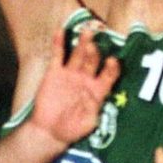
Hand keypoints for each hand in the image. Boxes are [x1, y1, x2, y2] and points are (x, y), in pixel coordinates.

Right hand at [29, 29, 119, 144]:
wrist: (49, 131)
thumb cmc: (72, 129)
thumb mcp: (87, 123)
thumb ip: (92, 110)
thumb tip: (91, 94)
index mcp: (98, 90)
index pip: (108, 75)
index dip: (111, 68)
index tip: (112, 61)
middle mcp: (86, 78)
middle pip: (93, 60)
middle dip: (95, 50)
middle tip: (96, 39)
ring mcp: (70, 74)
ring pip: (78, 54)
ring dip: (83, 42)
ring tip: (86, 31)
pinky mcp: (54, 73)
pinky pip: (58, 55)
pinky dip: (59, 44)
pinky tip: (61, 32)